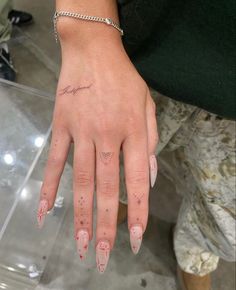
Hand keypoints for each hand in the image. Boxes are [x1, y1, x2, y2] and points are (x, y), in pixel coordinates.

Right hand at [37, 33, 157, 272]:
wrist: (93, 52)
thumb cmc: (124, 79)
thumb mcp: (148, 105)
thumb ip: (150, 140)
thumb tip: (151, 175)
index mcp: (133, 132)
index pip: (137, 180)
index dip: (137, 211)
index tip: (134, 238)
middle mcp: (108, 137)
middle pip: (107, 188)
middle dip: (106, 224)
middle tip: (103, 255)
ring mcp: (81, 133)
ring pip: (82, 181)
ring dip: (81, 214)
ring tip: (81, 244)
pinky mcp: (61, 127)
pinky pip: (55, 161)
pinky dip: (50, 187)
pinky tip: (46, 210)